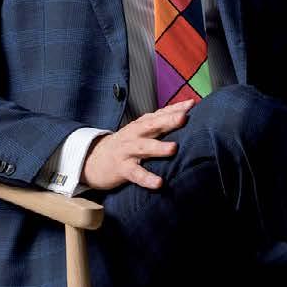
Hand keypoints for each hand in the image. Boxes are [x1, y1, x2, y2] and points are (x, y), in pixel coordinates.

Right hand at [81, 100, 195, 189]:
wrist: (95, 160)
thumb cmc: (127, 144)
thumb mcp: (141, 131)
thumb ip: (161, 123)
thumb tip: (188, 111)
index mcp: (141, 125)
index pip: (160, 114)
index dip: (175, 108)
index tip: (191, 104)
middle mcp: (135, 134)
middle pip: (152, 125)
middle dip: (168, 120)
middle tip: (184, 118)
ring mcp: (127, 151)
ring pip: (144, 147)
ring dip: (159, 148)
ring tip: (174, 148)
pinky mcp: (122, 168)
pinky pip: (136, 174)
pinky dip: (147, 178)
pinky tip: (159, 183)